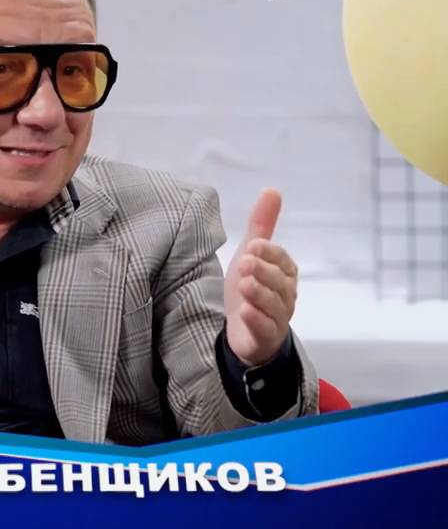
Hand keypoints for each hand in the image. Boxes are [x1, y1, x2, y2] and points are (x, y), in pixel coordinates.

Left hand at [224, 189, 298, 365]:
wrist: (243, 330)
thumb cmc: (250, 288)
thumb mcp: (251, 254)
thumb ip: (262, 225)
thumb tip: (272, 190)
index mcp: (284, 274)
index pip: (283, 261)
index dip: (270, 253)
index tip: (253, 245)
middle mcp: (286, 296)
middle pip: (280, 283)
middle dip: (263, 272)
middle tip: (245, 262)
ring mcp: (277, 318)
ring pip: (274, 306)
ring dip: (259, 294)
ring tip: (244, 284)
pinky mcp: (264, 338)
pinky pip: (265, 330)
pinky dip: (256, 320)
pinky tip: (245, 312)